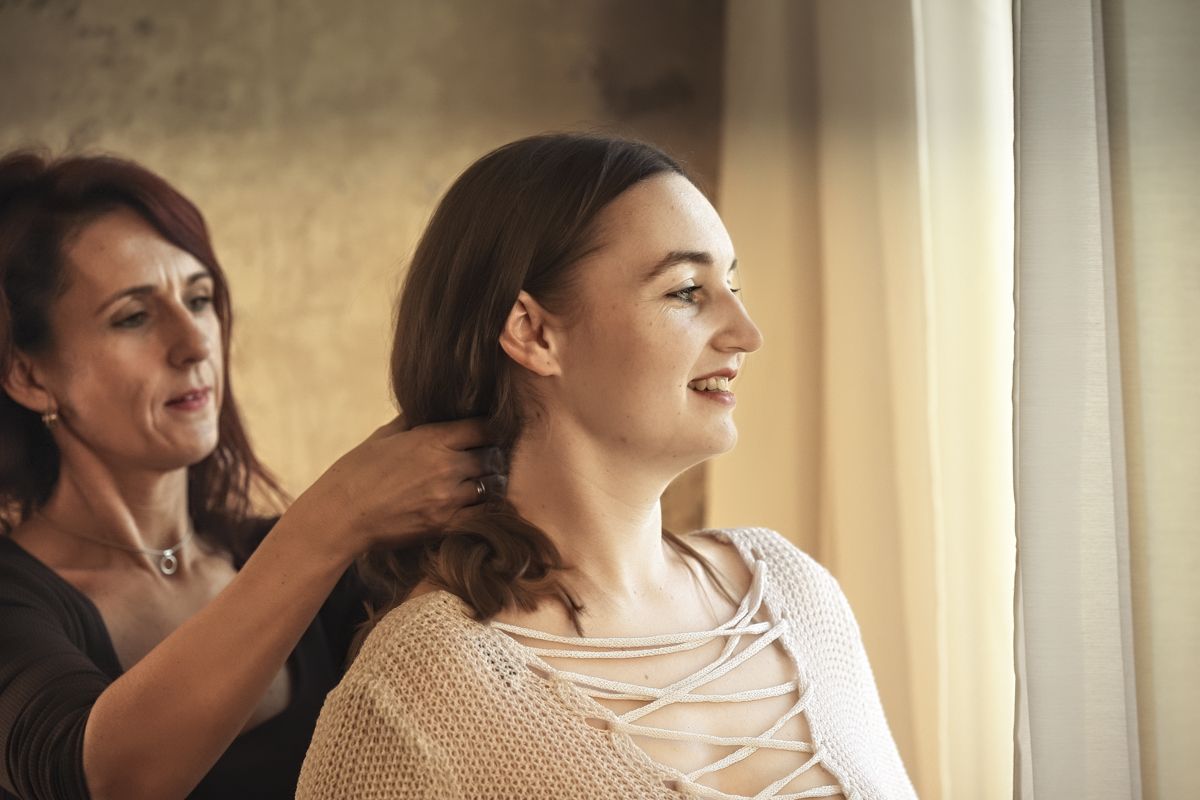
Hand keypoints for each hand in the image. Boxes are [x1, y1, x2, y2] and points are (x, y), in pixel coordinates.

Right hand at [288, 416, 502, 557]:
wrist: (340, 515)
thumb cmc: (356, 472)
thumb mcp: (384, 436)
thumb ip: (413, 422)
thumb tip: (429, 408)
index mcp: (432, 439)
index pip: (484, 427)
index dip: (490, 428)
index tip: (487, 432)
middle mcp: (446, 466)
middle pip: (493, 456)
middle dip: (492, 456)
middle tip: (487, 459)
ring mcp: (448, 497)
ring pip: (493, 485)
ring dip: (491, 482)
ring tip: (483, 482)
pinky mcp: (445, 524)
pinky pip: (483, 514)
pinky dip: (484, 509)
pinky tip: (477, 506)